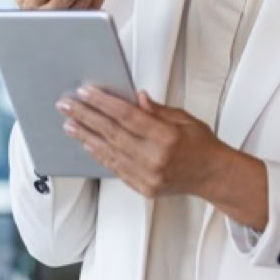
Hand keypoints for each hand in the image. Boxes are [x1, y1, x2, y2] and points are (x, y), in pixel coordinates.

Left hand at [57, 87, 225, 197]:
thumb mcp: (184, 118)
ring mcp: (147, 176)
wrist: (212, 176)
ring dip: (85, 135)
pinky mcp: (142, 187)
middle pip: (111, 133)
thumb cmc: (201, 145)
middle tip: (67, 104)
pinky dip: (98, 153)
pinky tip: (87, 142)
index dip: (103, 102)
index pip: (127, 116)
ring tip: (69, 123)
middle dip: (86, 116)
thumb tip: (135, 97)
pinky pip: (114, 167)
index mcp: (167, 138)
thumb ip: (156, 109)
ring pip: (108, 152)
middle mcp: (154, 159)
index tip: (85, 92)